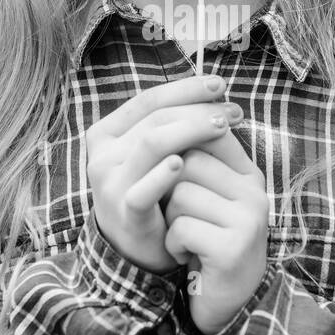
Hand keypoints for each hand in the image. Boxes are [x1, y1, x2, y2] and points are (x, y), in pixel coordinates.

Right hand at [86, 76, 239, 273]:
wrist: (135, 249)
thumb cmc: (152, 192)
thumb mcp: (155, 155)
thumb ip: (172, 126)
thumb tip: (215, 93)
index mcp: (107, 133)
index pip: (149, 100)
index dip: (186, 89)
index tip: (219, 85)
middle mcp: (103, 155)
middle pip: (156, 118)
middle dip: (197, 110)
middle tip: (231, 112)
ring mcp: (110, 183)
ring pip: (152, 143)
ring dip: (191, 130)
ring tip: (222, 128)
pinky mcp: (124, 211)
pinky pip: (144, 189)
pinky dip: (164, 174)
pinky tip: (184, 164)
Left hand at [162, 127, 268, 334]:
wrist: (227, 301)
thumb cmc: (207, 242)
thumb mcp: (207, 198)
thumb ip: (196, 163)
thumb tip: (163, 120)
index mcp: (249, 174)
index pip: (209, 132)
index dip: (179, 149)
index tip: (173, 175)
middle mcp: (254, 192)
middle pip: (188, 161)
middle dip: (170, 189)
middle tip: (181, 216)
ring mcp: (248, 219)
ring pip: (180, 194)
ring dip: (171, 220)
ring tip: (187, 237)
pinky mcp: (233, 247)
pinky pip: (181, 227)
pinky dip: (174, 244)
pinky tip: (188, 255)